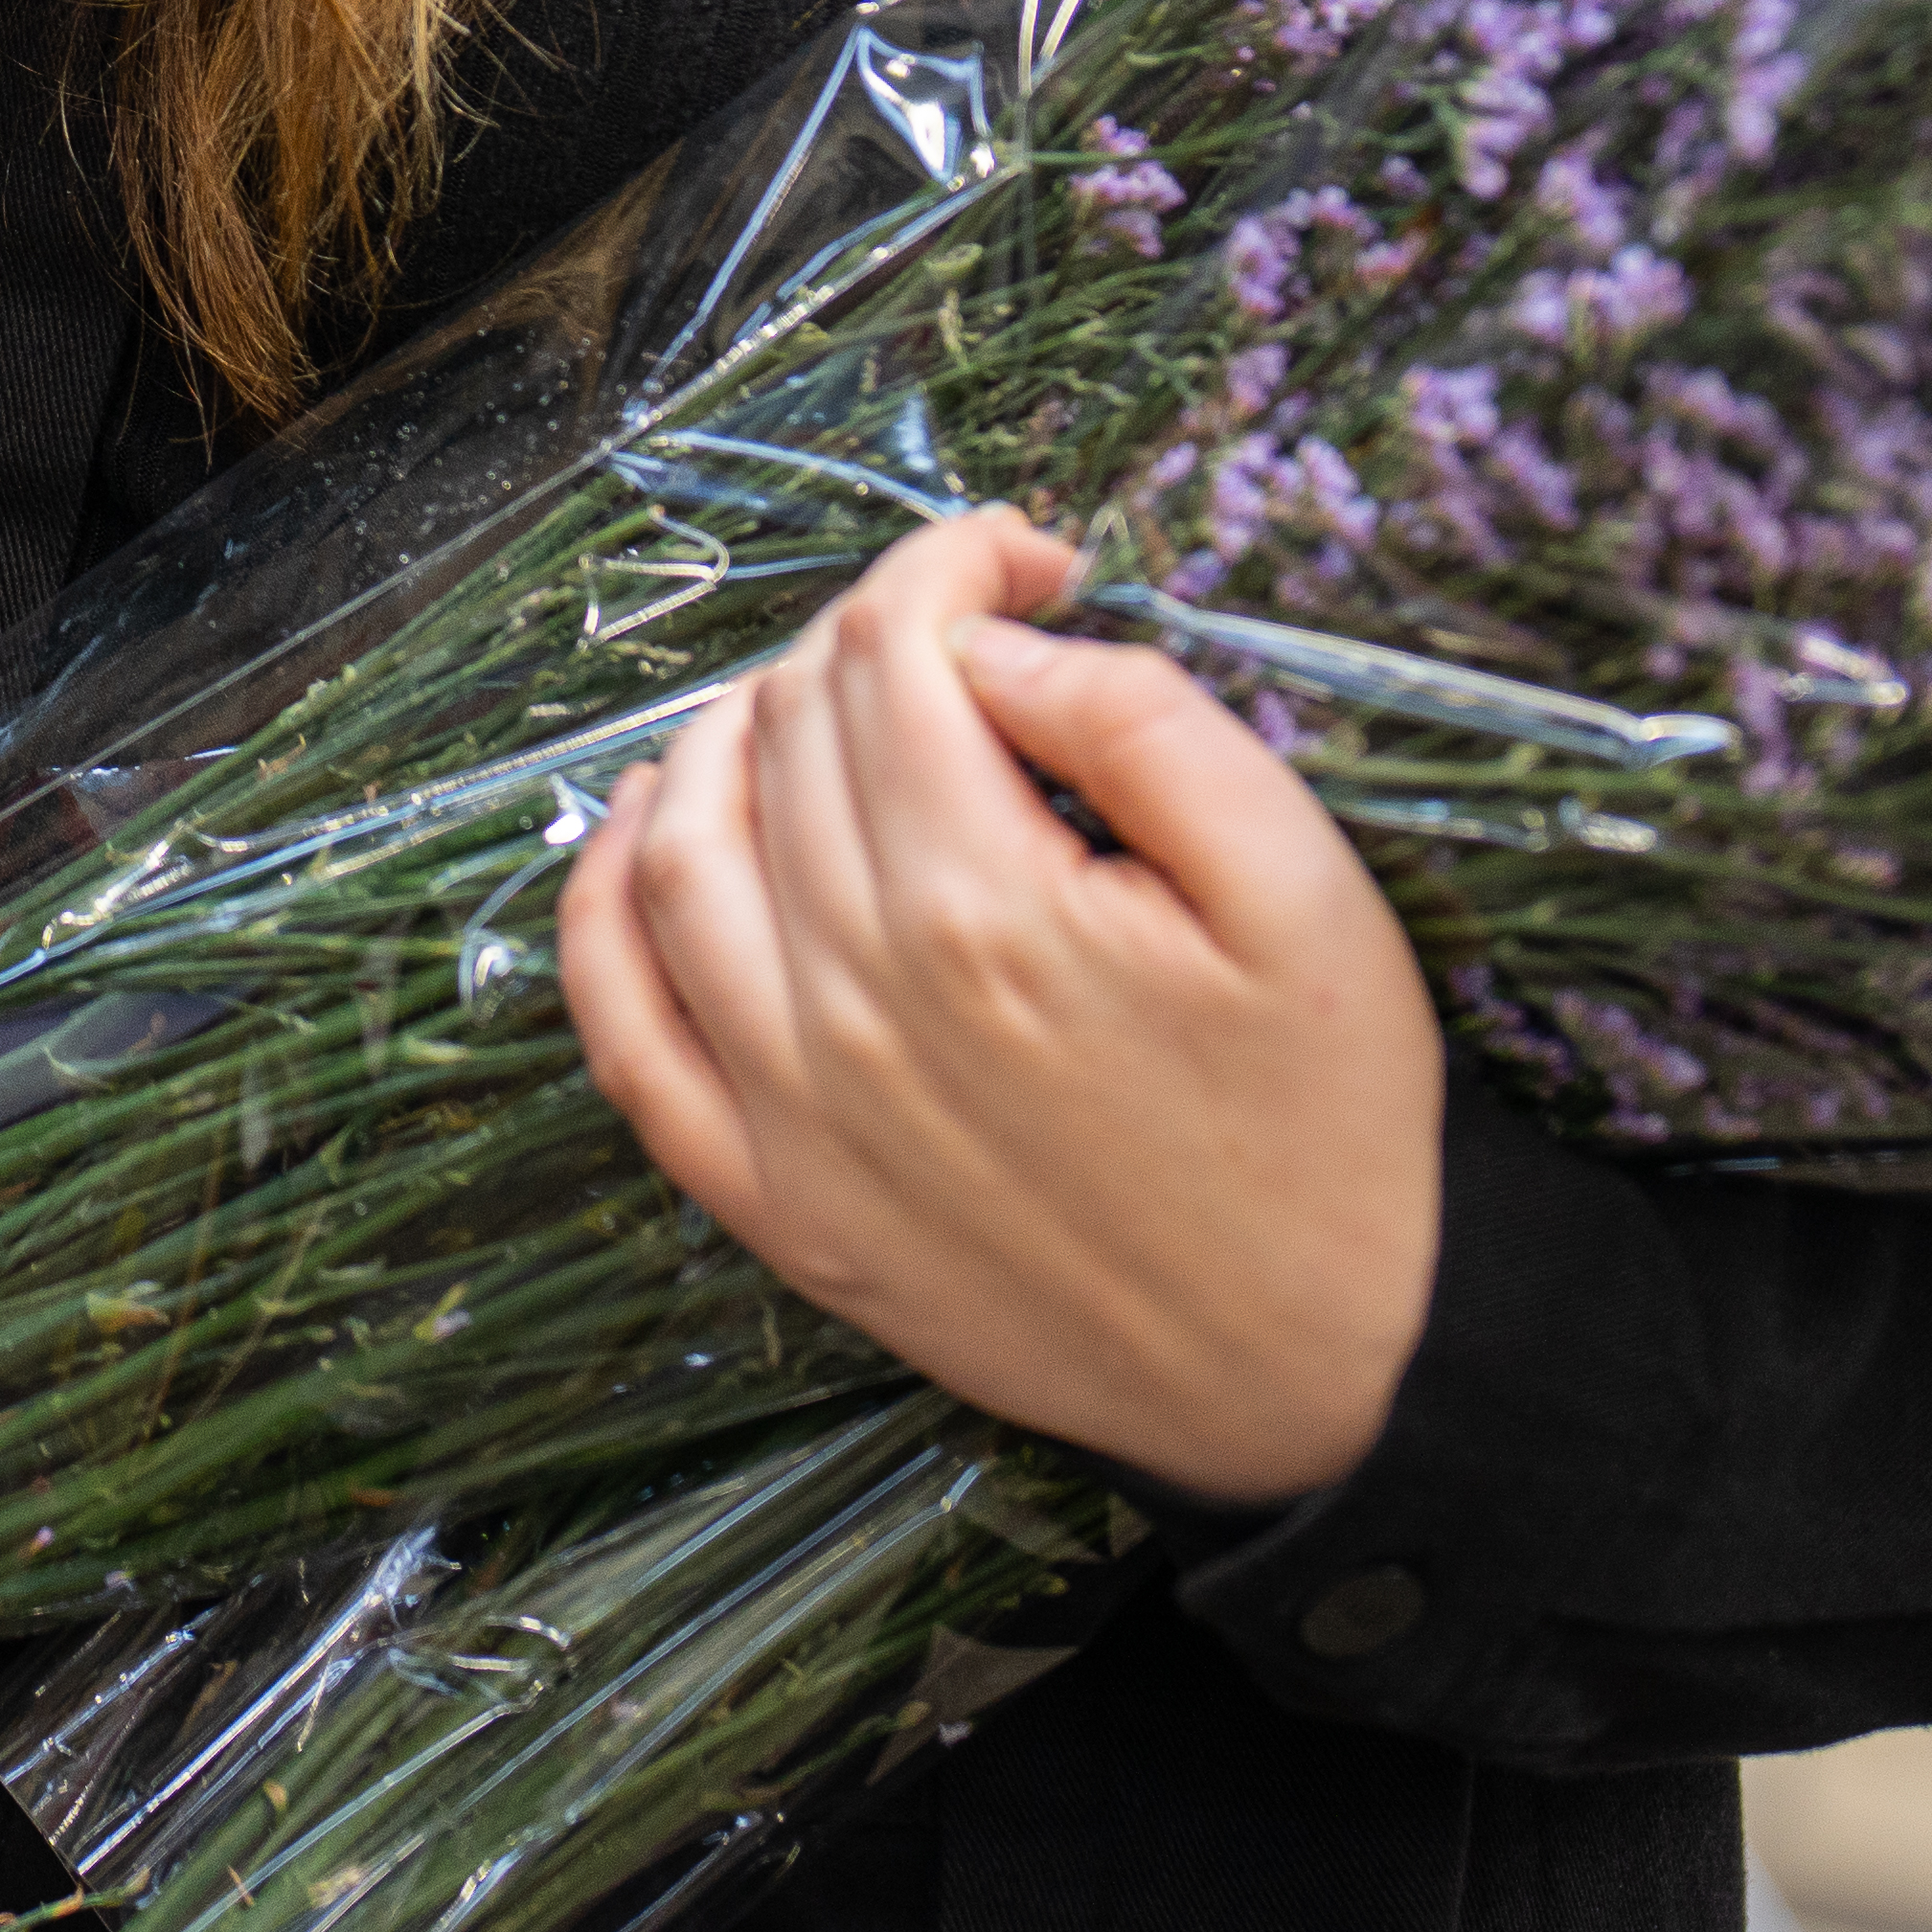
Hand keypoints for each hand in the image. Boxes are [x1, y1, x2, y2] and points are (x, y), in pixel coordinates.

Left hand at [559, 508, 1446, 1505]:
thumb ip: (1142, 725)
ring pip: (680, 845)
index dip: (956, 563)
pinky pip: (620, 1026)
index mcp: (985, 907)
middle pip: (791, 732)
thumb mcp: (1300, 889)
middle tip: (965, 639)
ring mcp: (790, 1110)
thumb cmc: (1326, 1126)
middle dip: (871, 639)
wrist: (1322, 1368)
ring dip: (731, 736)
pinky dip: (605, 903)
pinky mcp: (769, 1200)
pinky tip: (651, 827)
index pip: (896, 650)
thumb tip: (992, 639)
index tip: (1032, 563)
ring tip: (821, 705)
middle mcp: (853, 1001)